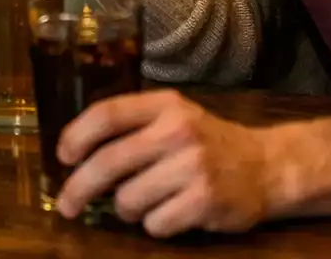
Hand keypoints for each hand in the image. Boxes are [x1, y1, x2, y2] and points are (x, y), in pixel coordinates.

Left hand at [56, 90, 278, 236]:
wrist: (268, 166)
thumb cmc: (208, 142)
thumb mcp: (174, 117)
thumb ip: (132, 126)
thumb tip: (75, 152)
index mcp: (165, 105)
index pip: (107, 114)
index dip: (76, 136)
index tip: (63, 157)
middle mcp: (178, 132)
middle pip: (109, 161)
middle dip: (79, 187)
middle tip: (66, 205)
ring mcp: (194, 167)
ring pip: (128, 199)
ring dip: (125, 209)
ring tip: (142, 202)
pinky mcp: (206, 201)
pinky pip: (155, 223)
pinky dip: (154, 224)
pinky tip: (169, 214)